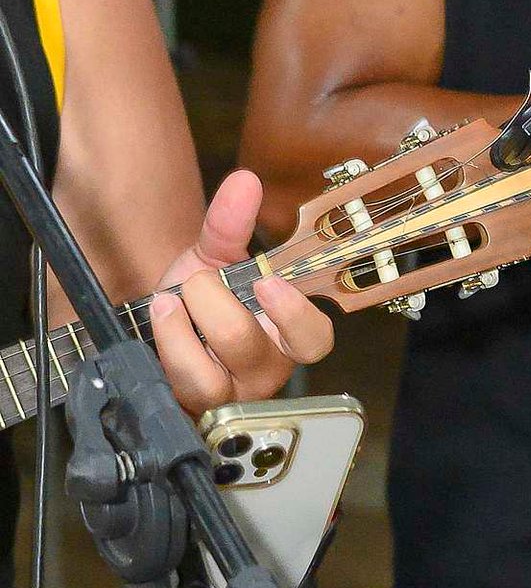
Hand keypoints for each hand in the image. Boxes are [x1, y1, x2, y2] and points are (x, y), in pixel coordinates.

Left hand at [146, 168, 333, 415]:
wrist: (159, 327)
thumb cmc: (201, 299)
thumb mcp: (215, 257)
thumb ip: (229, 222)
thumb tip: (245, 181)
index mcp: (284, 333)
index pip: (314, 339)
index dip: (295, 316)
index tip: (268, 284)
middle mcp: (262, 369)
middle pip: (252, 351)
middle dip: (214, 304)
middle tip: (199, 281)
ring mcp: (227, 394)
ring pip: (212, 378)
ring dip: (182, 328)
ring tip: (169, 300)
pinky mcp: (192, 406)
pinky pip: (181, 385)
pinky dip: (166, 342)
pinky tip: (161, 317)